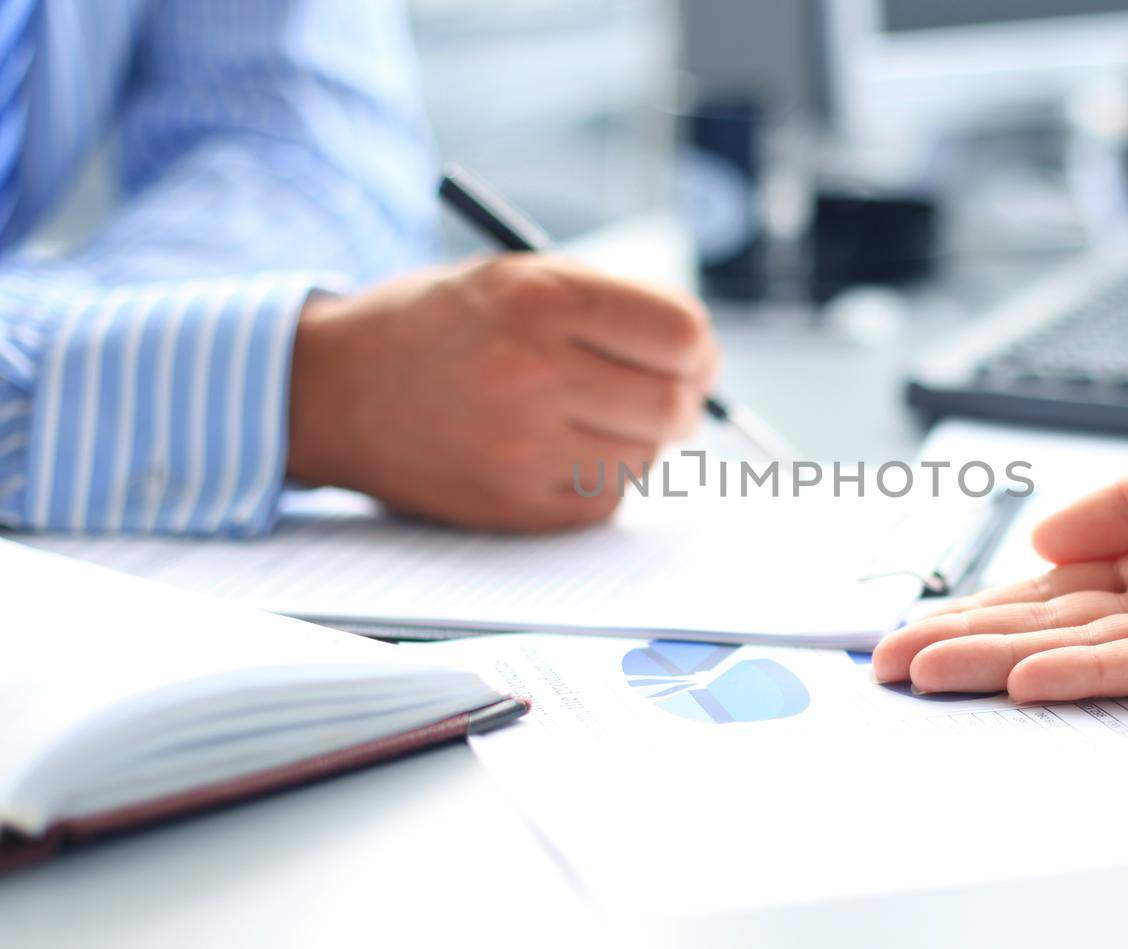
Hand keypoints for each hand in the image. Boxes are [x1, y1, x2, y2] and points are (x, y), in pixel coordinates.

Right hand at [286, 255, 718, 530]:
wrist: (332, 389)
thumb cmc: (437, 327)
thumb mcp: (515, 278)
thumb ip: (608, 306)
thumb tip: (698, 354)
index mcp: (541, 298)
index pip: (681, 334)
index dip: (698, 350)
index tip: (690, 357)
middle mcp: (534, 370)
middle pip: (675, 405)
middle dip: (680, 400)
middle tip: (655, 393)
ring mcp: (522, 446)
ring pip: (646, 458)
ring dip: (634, 440)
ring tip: (585, 418)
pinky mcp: (512, 506)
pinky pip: (605, 501)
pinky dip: (598, 480)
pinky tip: (555, 453)